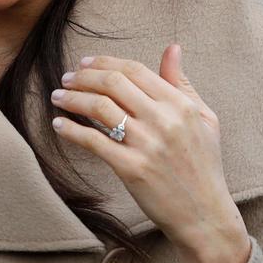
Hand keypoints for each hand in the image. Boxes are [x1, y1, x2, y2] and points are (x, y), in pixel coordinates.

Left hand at [50, 44, 246, 254]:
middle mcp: (164, 120)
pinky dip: (72, 130)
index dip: (105, 62)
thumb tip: (172, 47)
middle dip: (83, 76)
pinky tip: (59, 124)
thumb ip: (181, 83)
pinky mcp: (132, 169)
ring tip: (58, 97)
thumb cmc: (204, 165)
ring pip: (99, 108)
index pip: (135, 70)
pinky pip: (94, 141)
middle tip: (66, 78)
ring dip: (72, 98)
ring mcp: (147, 145)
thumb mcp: (204, 118)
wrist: (204, 215)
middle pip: (113, 83)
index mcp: (180, 104)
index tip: (85, 63)